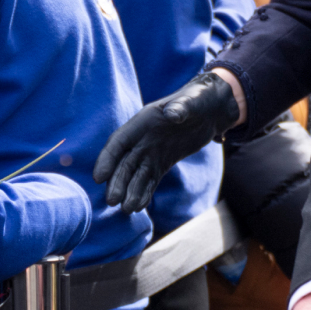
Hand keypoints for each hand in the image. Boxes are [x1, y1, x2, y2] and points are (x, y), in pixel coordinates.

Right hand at [93, 73, 243, 211]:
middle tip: (112, 202)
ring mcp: (152, 152)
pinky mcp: (163, 162)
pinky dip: (145, 193)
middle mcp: (142, 139)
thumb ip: (180, 108)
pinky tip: (140, 207)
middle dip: (117, 182)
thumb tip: (172, 115)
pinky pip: (151, 180)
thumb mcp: (191, 101)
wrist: (211, 110)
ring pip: (136, 175)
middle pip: (124, 163)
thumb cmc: (198, 99)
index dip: (107, 159)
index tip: (99, 177)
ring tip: (127, 210)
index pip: (119, 142)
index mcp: (143, 122)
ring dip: (130, 192)